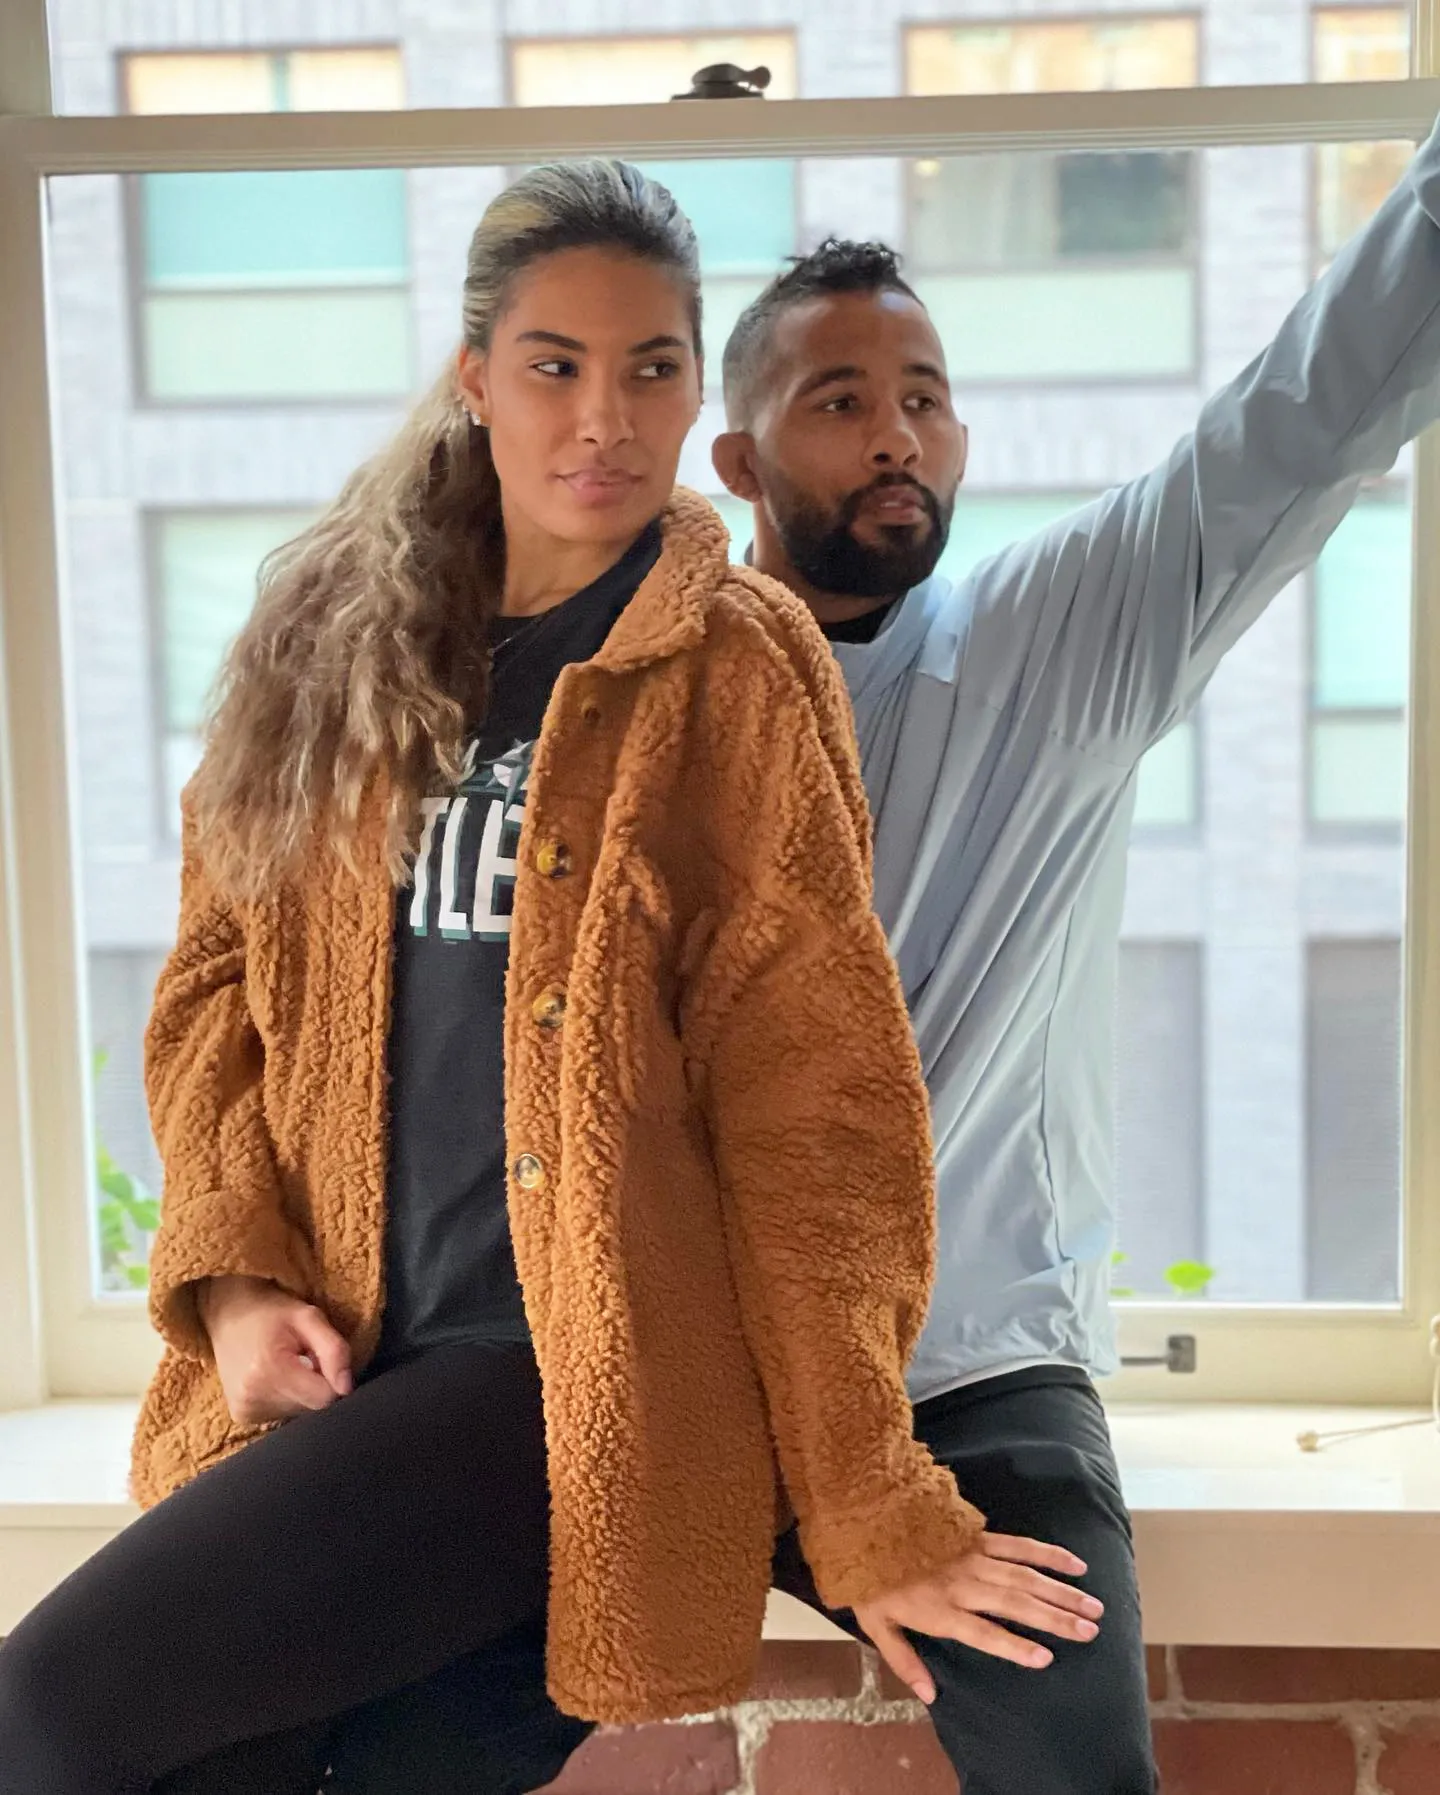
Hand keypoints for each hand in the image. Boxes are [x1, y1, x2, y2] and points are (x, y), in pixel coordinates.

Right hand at [199, 1275, 353, 1424]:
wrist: (228, 1312)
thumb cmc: (272, 1311)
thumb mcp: (310, 1317)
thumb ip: (334, 1350)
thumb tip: (346, 1387)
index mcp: (270, 1371)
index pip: (324, 1397)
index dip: (331, 1378)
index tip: (319, 1357)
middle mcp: (253, 1397)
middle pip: (312, 1407)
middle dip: (315, 1383)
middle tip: (301, 1356)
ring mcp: (245, 1410)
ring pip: (299, 1412)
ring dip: (301, 1390)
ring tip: (287, 1364)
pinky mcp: (241, 1416)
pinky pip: (282, 1414)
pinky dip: (286, 1396)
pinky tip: (274, 1376)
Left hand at [852, 1533, 1102, 1702]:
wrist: (866, 1519)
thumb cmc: (871, 1576)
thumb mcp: (877, 1625)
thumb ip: (904, 1661)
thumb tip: (930, 1696)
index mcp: (942, 1609)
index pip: (985, 1632)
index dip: (1014, 1645)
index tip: (1046, 1657)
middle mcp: (964, 1584)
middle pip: (1017, 1603)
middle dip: (1056, 1618)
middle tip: (1090, 1630)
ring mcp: (974, 1556)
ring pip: (1025, 1576)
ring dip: (1061, 1592)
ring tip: (1093, 1607)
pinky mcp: (978, 1535)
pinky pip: (1018, 1545)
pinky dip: (1047, 1554)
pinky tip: (1074, 1564)